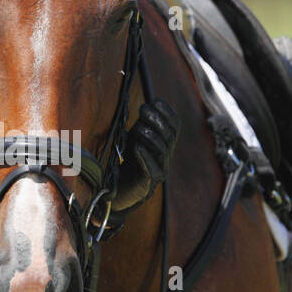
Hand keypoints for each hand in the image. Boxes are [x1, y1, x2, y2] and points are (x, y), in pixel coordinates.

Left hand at [110, 98, 179, 212]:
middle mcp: (165, 157)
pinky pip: (152, 170)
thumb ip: (142, 125)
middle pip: (170, 136)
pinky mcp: (149, 184)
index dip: (168, 112)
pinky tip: (137, 147)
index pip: (175, 126)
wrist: (116, 191)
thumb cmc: (126, 162)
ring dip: (151, 136)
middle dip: (158, 120)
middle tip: (143, 110)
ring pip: (163, 150)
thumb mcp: (134, 139)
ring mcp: (159, 171)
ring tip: (138, 128)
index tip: (155, 101)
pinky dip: (145, 156)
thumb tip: (146, 107)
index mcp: (165, 144)